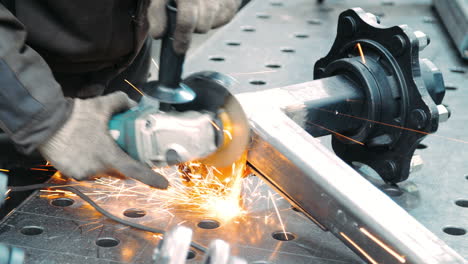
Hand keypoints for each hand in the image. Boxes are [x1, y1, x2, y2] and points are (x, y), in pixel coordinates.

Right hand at [38, 92, 168, 188]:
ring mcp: (84, 174)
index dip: (152, 179)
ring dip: (105, 163)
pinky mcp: (72, 174)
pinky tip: (84, 150)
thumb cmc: (75, 115)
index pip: (136, 171)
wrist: (46, 122)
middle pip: (119, 171)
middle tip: (120, 149)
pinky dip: (90, 164)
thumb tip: (134, 105)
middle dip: (123, 162)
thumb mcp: (102, 104)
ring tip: (97, 146)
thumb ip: (122, 103)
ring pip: (103, 172)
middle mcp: (98, 169)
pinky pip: (88, 172)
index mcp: (109, 155)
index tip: (163, 185)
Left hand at [148, 0, 241, 53]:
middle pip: (201, 27)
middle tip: (185, 20)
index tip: (178, 50)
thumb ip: (157, 13)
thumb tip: (159, 34)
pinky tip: (207, 6)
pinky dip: (213, 18)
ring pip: (210, 25)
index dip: (182, 38)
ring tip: (196, 9)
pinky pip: (221, 21)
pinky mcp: (232, 4)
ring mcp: (221, 0)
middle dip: (192, 28)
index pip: (186, 21)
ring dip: (201, 22)